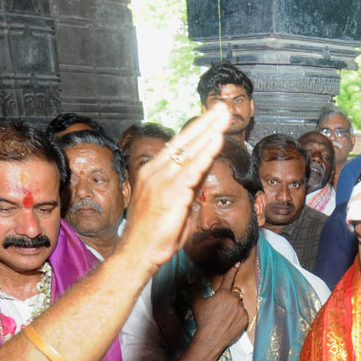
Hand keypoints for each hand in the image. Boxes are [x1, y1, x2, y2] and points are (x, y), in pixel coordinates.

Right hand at [120, 106, 230, 269]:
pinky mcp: (170, 193)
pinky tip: (217, 139)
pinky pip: (192, 168)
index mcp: (153, 173)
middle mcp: (155, 172)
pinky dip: (206, 152)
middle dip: (205, 122)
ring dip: (209, 130)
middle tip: (221, 107)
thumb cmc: (154, 235)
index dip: (196, 129)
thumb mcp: (175, 207)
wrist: (137, 254)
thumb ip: (187, 192)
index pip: (178, 145)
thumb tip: (200, 182)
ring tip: (224, 115)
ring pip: (190, 150)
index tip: (211, 117)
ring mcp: (161, 181)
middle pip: (184, 140)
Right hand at [190, 262, 249, 353]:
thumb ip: (195, 289)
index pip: (228, 279)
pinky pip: (243, 314)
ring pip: (239, 304)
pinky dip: (238, 316)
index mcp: (223, 294)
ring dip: (234, 307)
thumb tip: (194, 280)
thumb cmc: (203, 321)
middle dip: (229, 298)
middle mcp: (234, 300)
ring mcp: (241, 310)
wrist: (211, 339)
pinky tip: (230, 322)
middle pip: (234, 294)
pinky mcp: (245, 319)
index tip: (237, 263)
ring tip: (224, 317)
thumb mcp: (196, 303)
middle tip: (221, 309)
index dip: (232, 270)